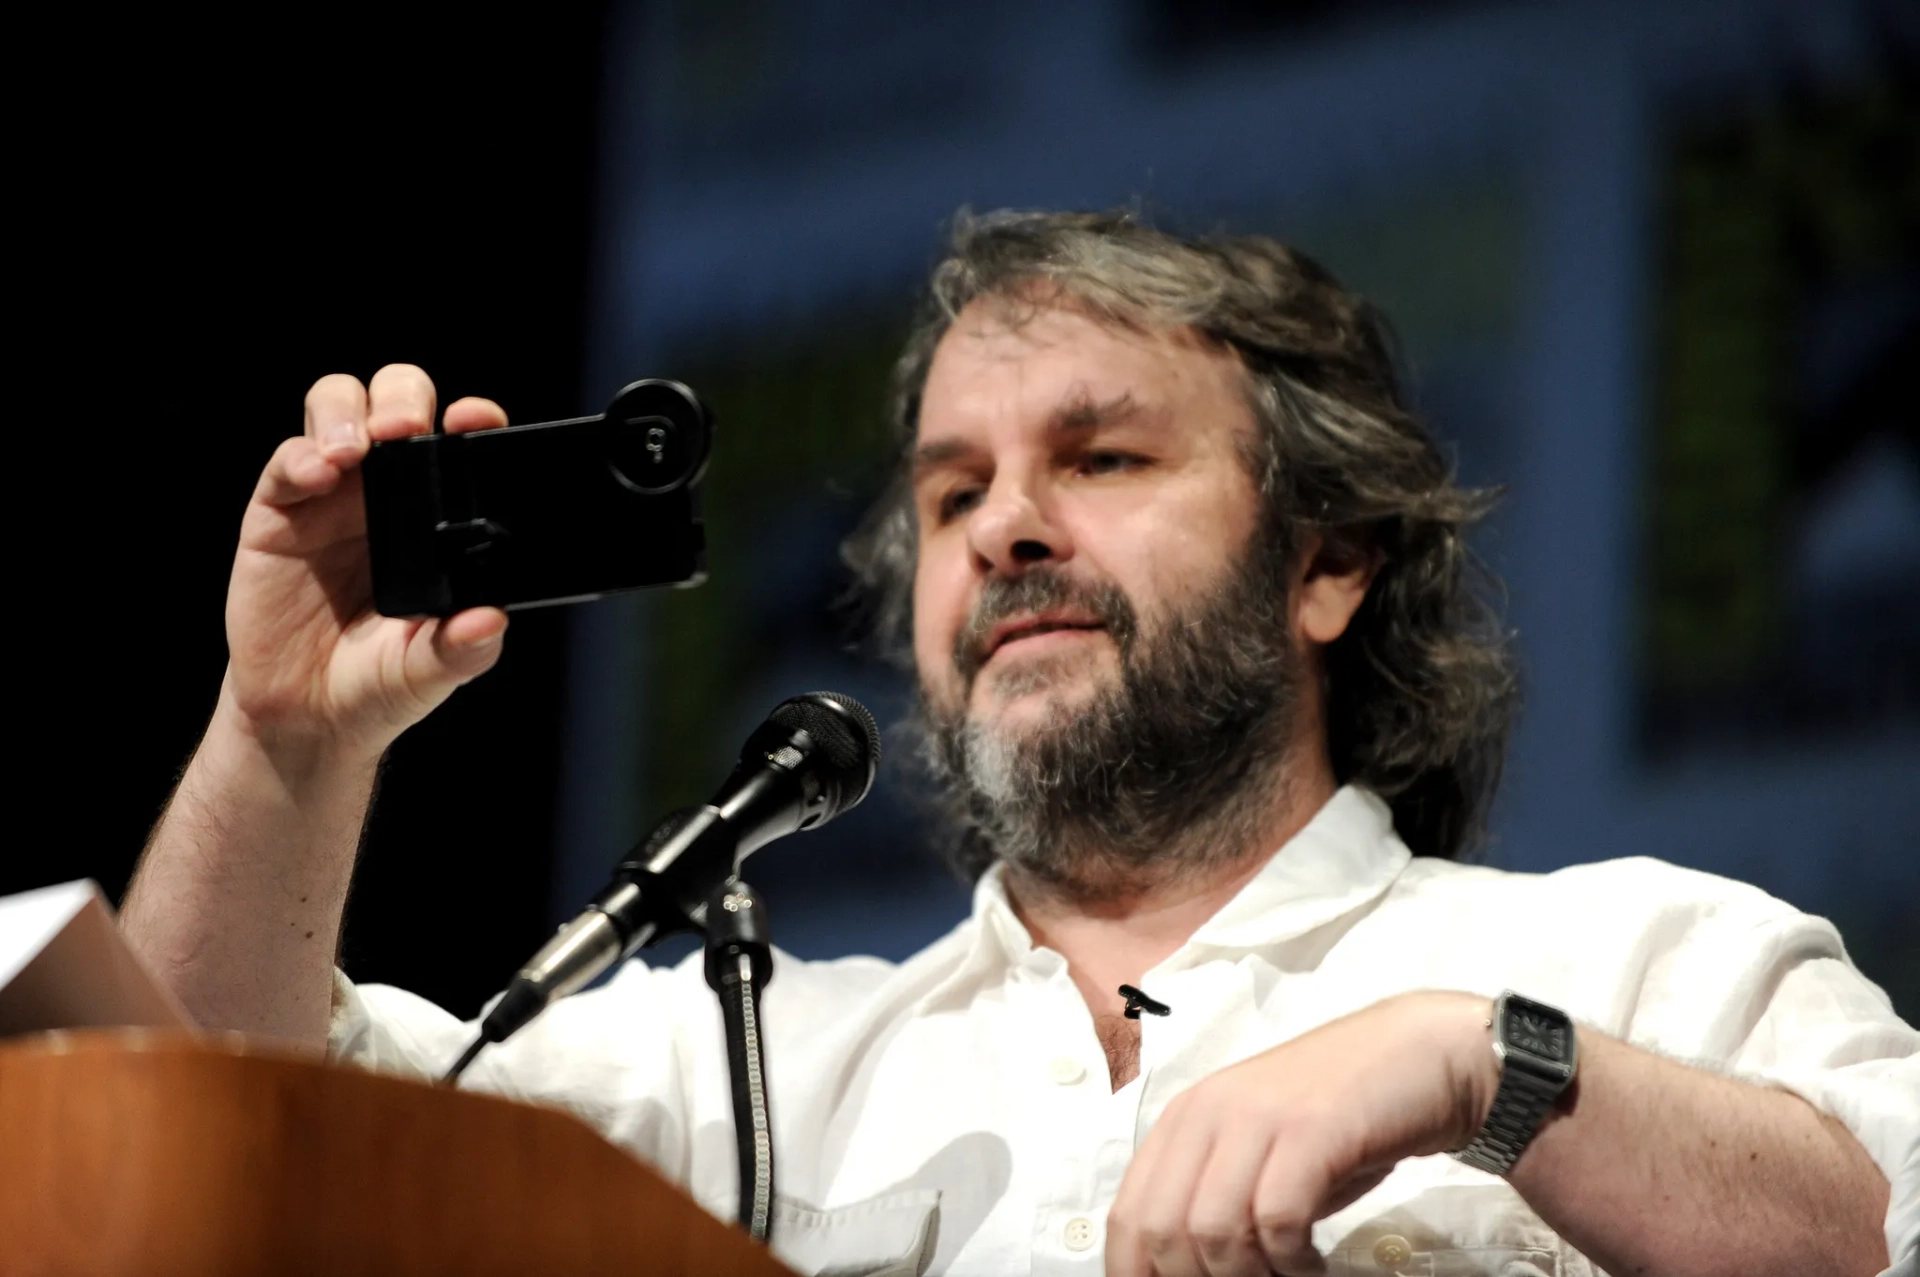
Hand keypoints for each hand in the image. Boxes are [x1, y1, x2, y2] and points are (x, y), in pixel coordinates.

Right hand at [222, 364, 510, 767]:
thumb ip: (461, 649)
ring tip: (354, 451)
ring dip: (346, 412)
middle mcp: (388, 492)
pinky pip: (287, 461)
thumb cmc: (377, 683)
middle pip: (397, 398)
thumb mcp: (428, 672)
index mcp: (437, 516)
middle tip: (406, 430)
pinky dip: (301, 456)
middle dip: (403, 398)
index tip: (476, 420)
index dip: (471, 417)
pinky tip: (317, 476)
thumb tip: (491, 621)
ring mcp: (331, 496)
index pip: (460, 442)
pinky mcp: (279, 511)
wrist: (306, 717)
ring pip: (337, 407)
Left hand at [1105, 991, 1496, 1276]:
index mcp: (1183, 1120)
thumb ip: (1216, 1199)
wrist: (1419, 1053)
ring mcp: (1258, 1117)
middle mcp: (1207, 1112)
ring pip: (1213, 1231)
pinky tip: (1315, 1265)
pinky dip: (1294, 1261)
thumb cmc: (1339, 1116)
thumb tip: (1182, 1271)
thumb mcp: (1258, 1152)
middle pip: (1163, 1232)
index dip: (1138, 1275)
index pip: (1126, 1218)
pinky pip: (1278, 1219)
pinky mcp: (1311, 1130)